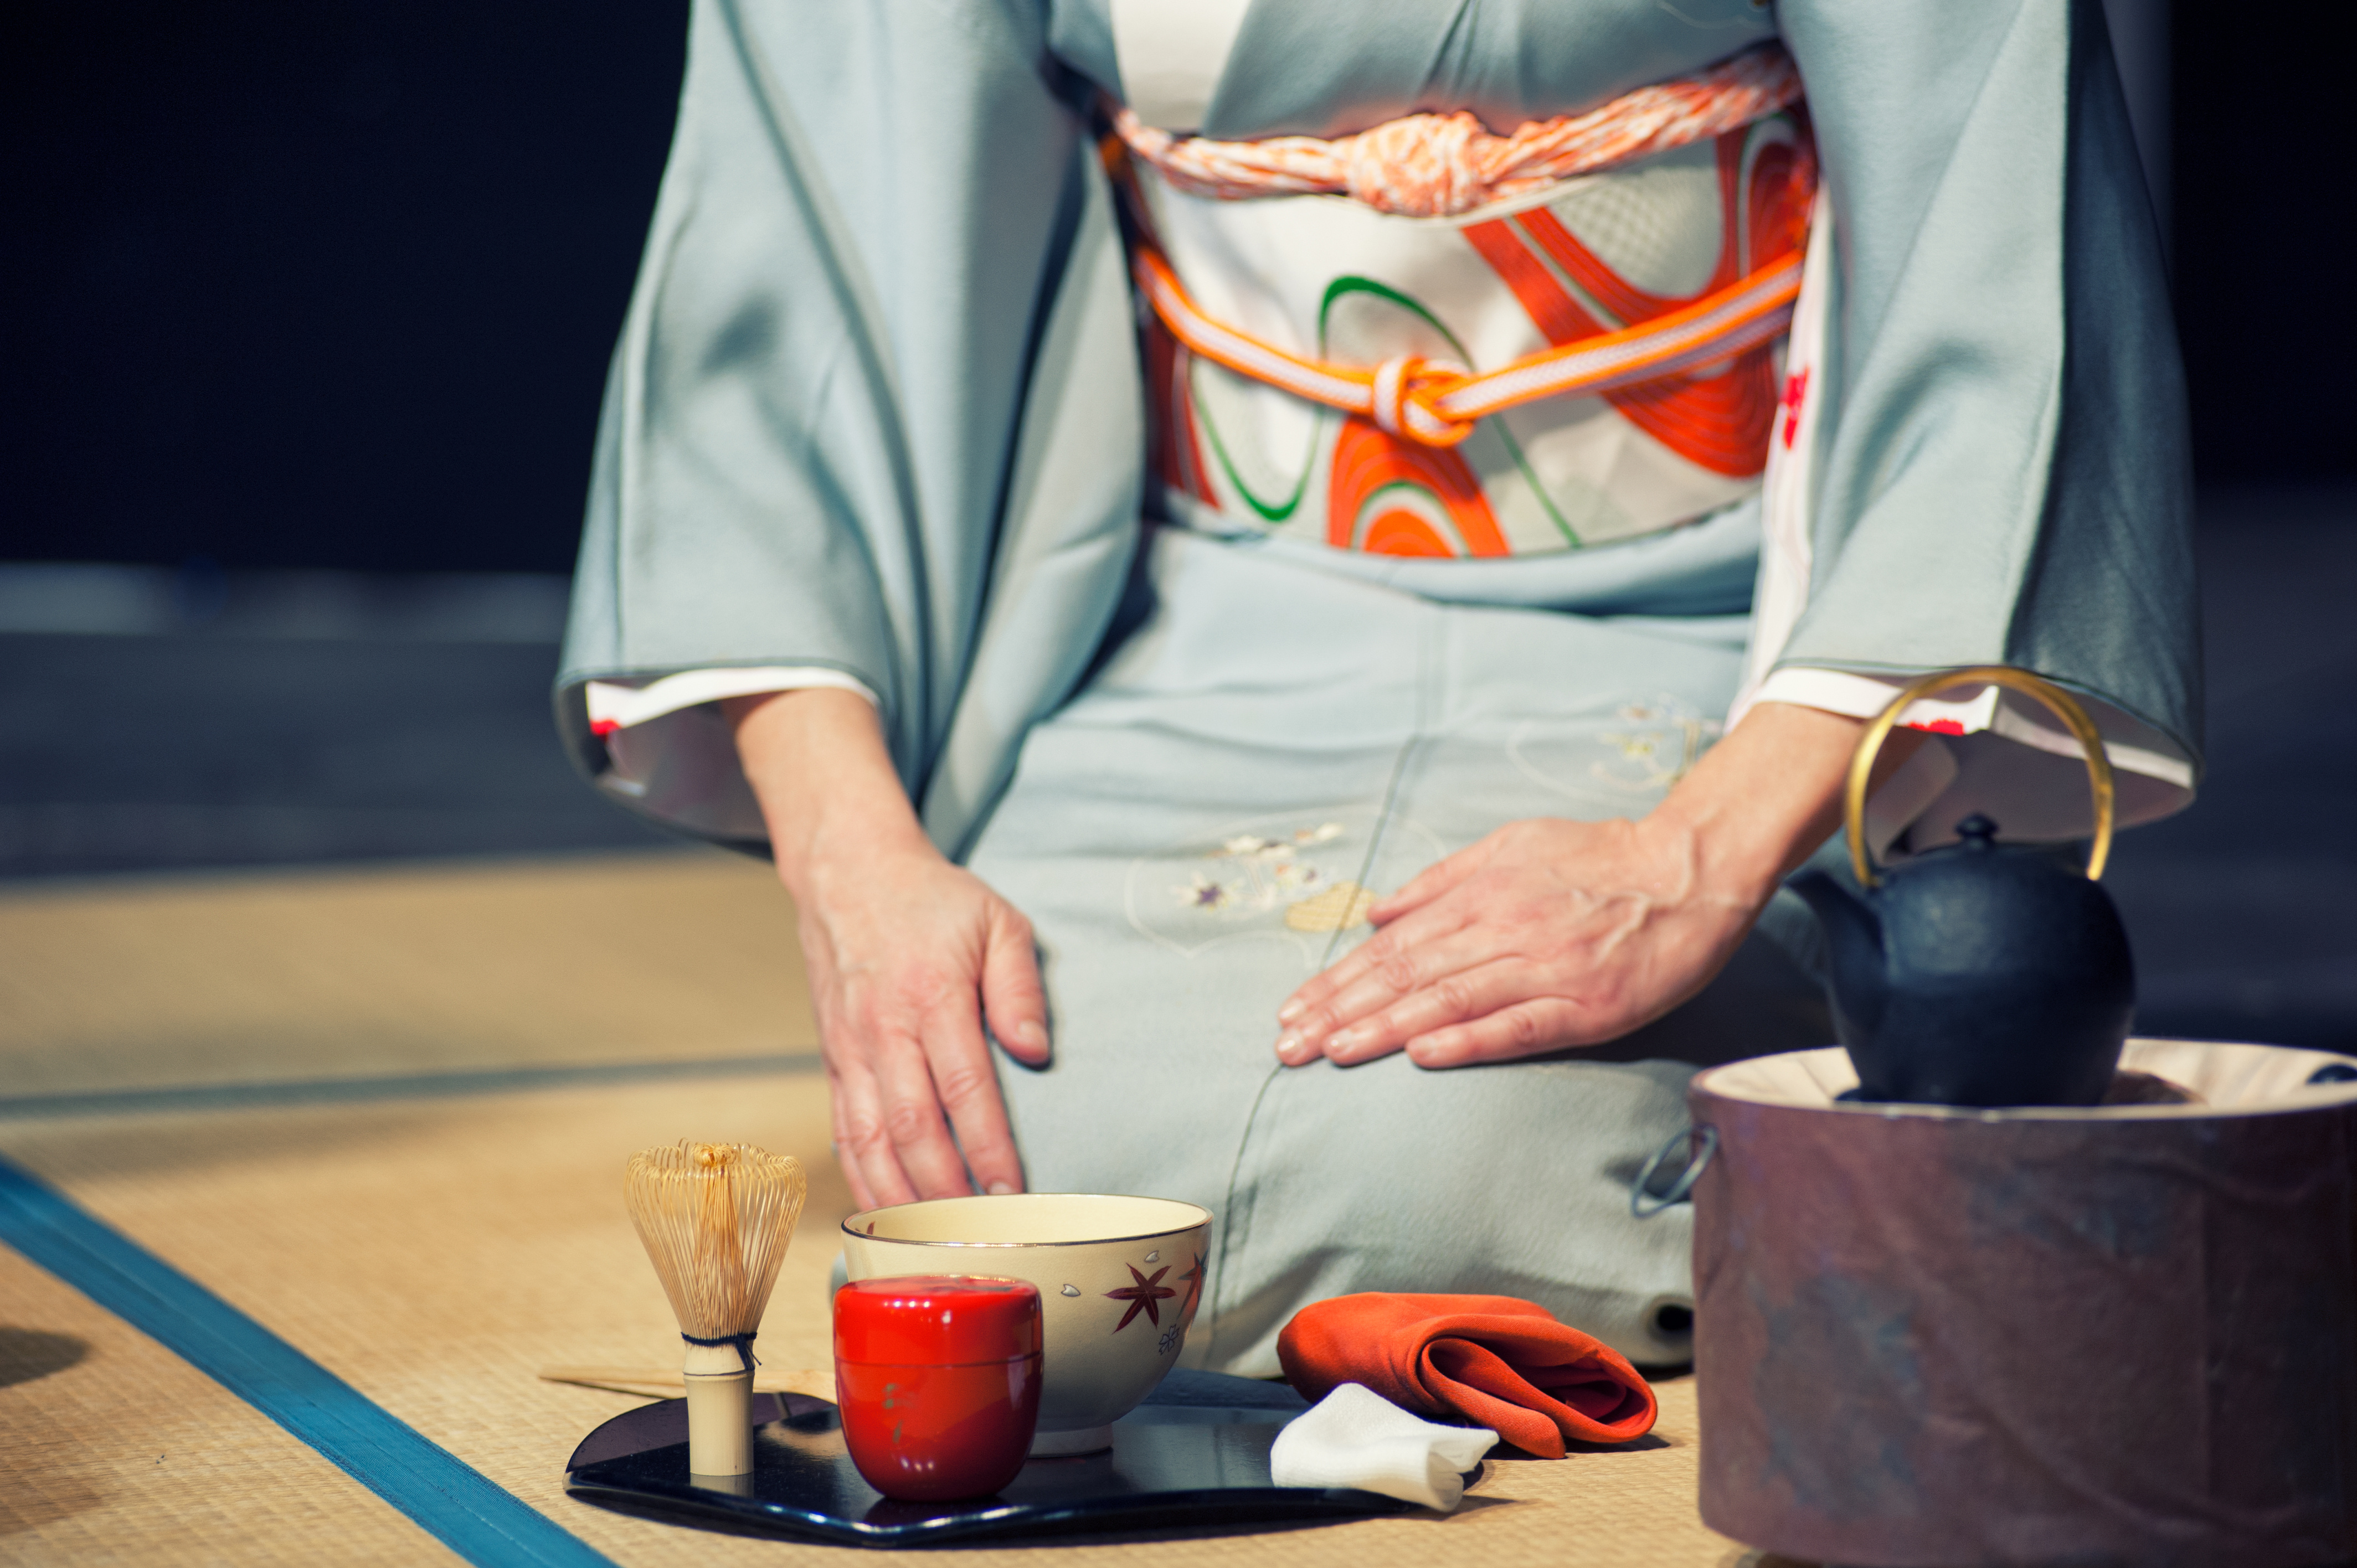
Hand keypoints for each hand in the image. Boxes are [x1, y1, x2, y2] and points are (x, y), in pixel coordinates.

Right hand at [727, 690, 1048, 1209]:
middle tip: (980, 1238)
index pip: (964, 1089)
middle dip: (945, 1193)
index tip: (1014, 1193)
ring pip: (869, 1142)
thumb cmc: (933, 901)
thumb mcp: (998, 921)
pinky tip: (886, 1214)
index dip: (989, 1148)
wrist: (848, 874)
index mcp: (932, 996)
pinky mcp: (832, 1062)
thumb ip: (1021, 986)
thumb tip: (1035, 1052)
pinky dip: (862, 1179)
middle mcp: (884, 1030)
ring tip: (934, 1245)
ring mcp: (850, 1051)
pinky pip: (843, 1133)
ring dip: (900, 1200)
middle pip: (912, 1129)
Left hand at [1272, 702, 1915, 1068]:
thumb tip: (1376, 910)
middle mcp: (1504, 928)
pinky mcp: (1588, 1002)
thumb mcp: (1510, 845)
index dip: (1338, 982)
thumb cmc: (1597, 858)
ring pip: (1450, 1000)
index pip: (1392, 947)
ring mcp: (1546, 967)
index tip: (1293, 1011)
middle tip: (1288, 1046)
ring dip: (1384, 1029)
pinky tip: (1423, 1055)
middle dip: (1341, 1012)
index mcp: (1482, 893)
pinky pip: (1519, 1025)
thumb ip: (1441, 879)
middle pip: (1407, 976)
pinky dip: (1469, 1040)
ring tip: (1332, 1052)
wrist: (1688, 870)